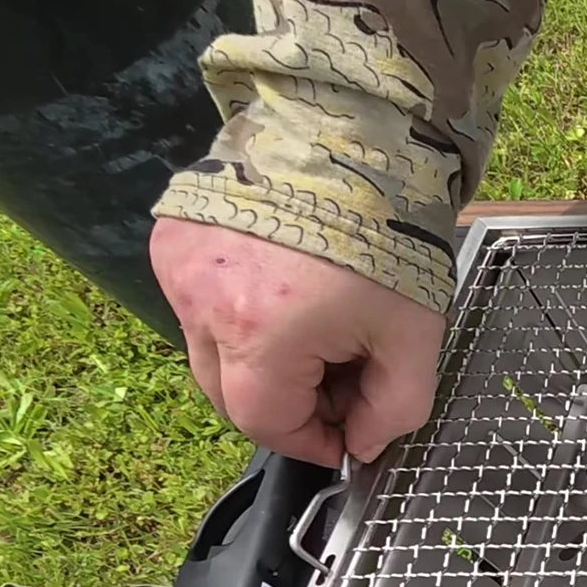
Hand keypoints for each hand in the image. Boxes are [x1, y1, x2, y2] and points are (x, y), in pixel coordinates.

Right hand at [150, 217, 445, 466]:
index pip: (264, 421)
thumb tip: (361, 445)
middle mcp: (203, 305)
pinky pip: (198, 304)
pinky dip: (237, 313)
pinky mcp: (171, 241)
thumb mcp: (416, 336)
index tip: (344, 434)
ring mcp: (178, 270)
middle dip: (286, 402)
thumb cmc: (388, 239)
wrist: (354, 141)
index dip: (309, 439)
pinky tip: (285, 291)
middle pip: (229, 392)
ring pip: (210, 350)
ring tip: (318, 329)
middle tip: (339, 379)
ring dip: (260, 358)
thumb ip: (393, 407)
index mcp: (259, 335)